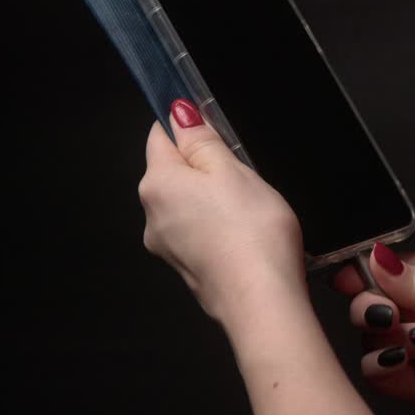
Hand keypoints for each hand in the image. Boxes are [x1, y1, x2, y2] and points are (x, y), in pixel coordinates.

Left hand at [139, 99, 307, 329]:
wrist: (262, 301)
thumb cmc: (252, 234)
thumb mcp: (233, 170)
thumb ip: (201, 139)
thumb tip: (178, 113)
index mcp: (158, 183)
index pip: (159, 136)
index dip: (186, 125)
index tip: (214, 128)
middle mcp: (151, 215)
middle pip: (173, 172)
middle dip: (205, 166)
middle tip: (244, 175)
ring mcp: (167, 246)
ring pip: (187, 204)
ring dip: (213, 199)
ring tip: (251, 209)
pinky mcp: (187, 268)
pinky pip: (198, 232)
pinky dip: (217, 227)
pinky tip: (246, 234)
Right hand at [332, 244, 414, 414]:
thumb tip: (379, 259)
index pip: (394, 267)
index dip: (368, 271)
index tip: (347, 276)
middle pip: (375, 300)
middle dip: (371, 304)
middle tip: (385, 311)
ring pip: (372, 337)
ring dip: (384, 335)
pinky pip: (382, 373)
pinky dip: (384, 365)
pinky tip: (408, 358)